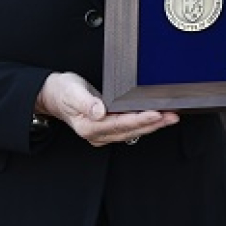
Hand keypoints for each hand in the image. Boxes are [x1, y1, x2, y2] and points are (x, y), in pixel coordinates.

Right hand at [36, 72, 178, 145]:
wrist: (53, 96)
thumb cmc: (62, 92)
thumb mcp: (72, 92)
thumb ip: (86, 102)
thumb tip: (100, 111)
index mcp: (89, 126)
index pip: (121, 123)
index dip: (140, 119)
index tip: (157, 113)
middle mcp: (98, 133)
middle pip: (131, 130)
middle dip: (154, 124)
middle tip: (172, 116)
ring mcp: (103, 133)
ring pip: (132, 131)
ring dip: (152, 125)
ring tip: (170, 117)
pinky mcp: (107, 128)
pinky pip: (129, 128)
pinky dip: (144, 124)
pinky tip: (156, 119)